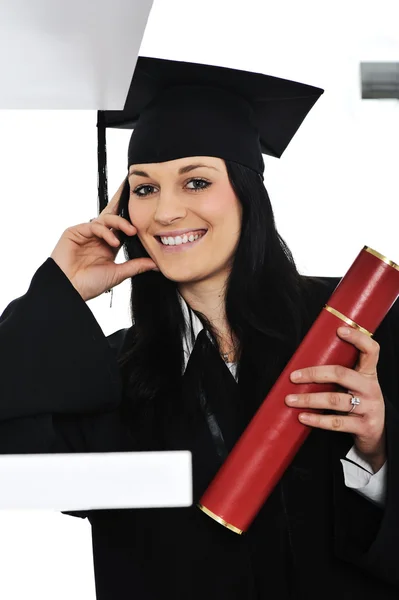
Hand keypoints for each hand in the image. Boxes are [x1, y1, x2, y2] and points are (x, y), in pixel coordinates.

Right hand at [50, 180, 156, 300]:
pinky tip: (113, 241)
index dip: (133, 223)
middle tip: (139, 209)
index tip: (146, 218)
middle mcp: (98, 237)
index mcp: (109, 245)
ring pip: (106, 219)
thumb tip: (155, 263)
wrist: (69, 291)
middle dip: (126, 209)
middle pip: (114, 218)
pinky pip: (93, 225)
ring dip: (120, 223)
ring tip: (130, 231)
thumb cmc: (89, 285)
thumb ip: (136, 266)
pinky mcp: (75, 232)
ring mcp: (86, 234)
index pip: (123, 228)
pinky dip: (105, 231)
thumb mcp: (118, 274)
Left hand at [285, 326, 385, 472]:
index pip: (371, 350)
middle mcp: (370, 388)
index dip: (358, 338)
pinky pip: (337, 422)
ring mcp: (369, 407)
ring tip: (290, 400)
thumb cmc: (358, 402)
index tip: (339, 330)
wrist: (376, 434)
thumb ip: (339, 372)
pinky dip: (317, 419)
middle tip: (293, 377)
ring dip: (309, 399)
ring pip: (335, 400)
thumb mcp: (355, 385)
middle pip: (342, 374)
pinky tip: (303, 417)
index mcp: (368, 373)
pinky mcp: (364, 426)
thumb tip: (304, 360)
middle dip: (314, 374)